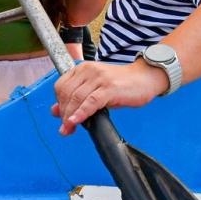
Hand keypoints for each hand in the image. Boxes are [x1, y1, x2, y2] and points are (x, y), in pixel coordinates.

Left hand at [51, 60, 168, 134]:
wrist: (145, 78)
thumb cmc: (122, 85)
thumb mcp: (95, 89)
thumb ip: (76, 99)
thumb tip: (55, 111)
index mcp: (83, 69)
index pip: (61, 86)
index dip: (59, 104)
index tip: (61, 118)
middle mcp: (89, 71)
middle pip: (66, 93)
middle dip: (64, 113)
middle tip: (65, 129)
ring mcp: (99, 78)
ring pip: (77, 98)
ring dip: (70, 116)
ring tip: (68, 129)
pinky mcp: (109, 88)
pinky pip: (91, 102)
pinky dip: (81, 113)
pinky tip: (76, 122)